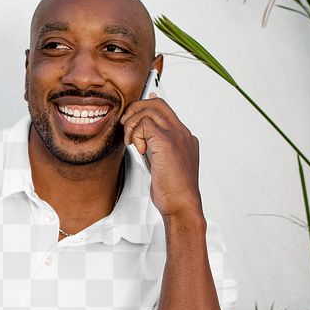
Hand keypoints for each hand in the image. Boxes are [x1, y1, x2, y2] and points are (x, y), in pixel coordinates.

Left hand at [120, 95, 203, 219]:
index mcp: (185, 138)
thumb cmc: (173, 191)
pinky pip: (144, 124)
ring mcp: (176, 136)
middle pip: (158, 104)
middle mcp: (183, 133)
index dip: (146, 108)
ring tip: (130, 141)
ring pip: (150, 110)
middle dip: (136, 109)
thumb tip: (144, 140)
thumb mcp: (165, 165)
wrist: (182, 205)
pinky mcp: (166, 142)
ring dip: (132, 123)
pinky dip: (135, 134)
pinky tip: (138, 149)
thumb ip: (156, 150)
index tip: (132, 115)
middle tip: (125, 125)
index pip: (165, 111)